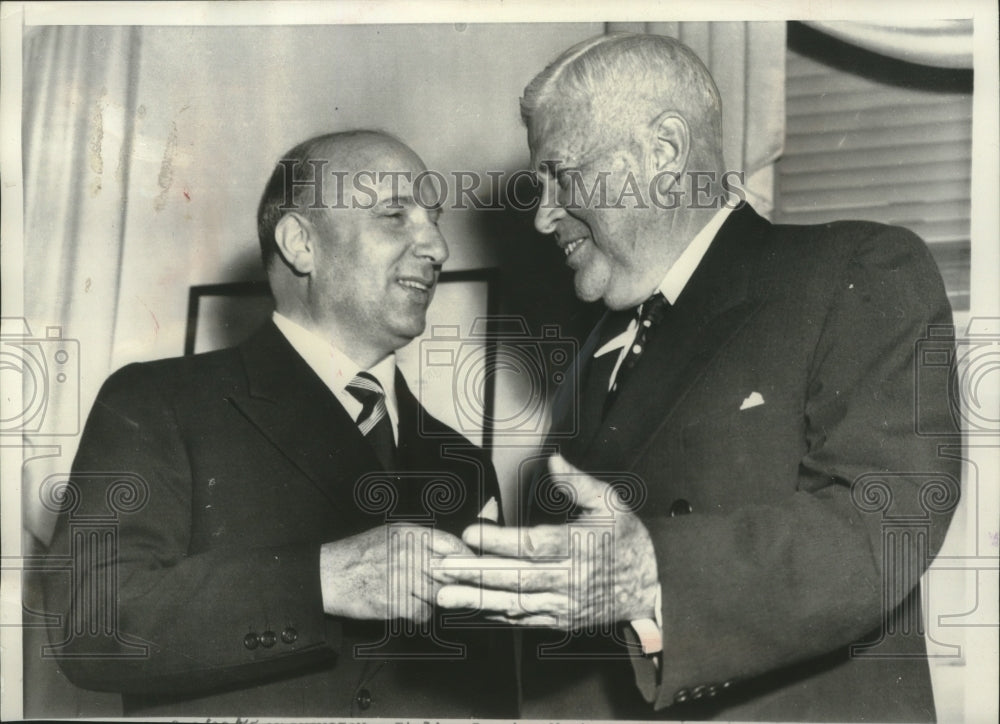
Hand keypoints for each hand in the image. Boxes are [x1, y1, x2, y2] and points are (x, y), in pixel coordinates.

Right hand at [320, 524, 468, 621]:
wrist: (327, 575)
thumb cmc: (359, 555)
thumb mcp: (390, 534)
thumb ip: (420, 539)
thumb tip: (453, 551)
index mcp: (408, 533)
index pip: (451, 544)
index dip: (466, 558)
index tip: (472, 567)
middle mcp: (407, 554)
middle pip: (449, 572)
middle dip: (456, 582)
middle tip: (458, 587)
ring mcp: (400, 579)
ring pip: (439, 594)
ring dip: (437, 599)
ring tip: (424, 596)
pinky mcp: (392, 603)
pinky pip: (423, 613)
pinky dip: (422, 615)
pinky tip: (412, 609)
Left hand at [433, 454, 658, 629]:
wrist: (652, 587)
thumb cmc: (627, 541)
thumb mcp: (611, 503)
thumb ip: (579, 483)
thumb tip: (554, 461)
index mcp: (579, 547)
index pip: (534, 545)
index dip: (500, 541)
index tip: (471, 533)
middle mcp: (570, 579)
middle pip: (516, 577)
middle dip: (476, 573)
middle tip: (443, 568)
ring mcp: (564, 604)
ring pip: (515, 603)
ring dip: (477, 600)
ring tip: (445, 596)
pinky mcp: (561, 620)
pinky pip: (523, 619)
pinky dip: (495, 616)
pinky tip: (471, 608)